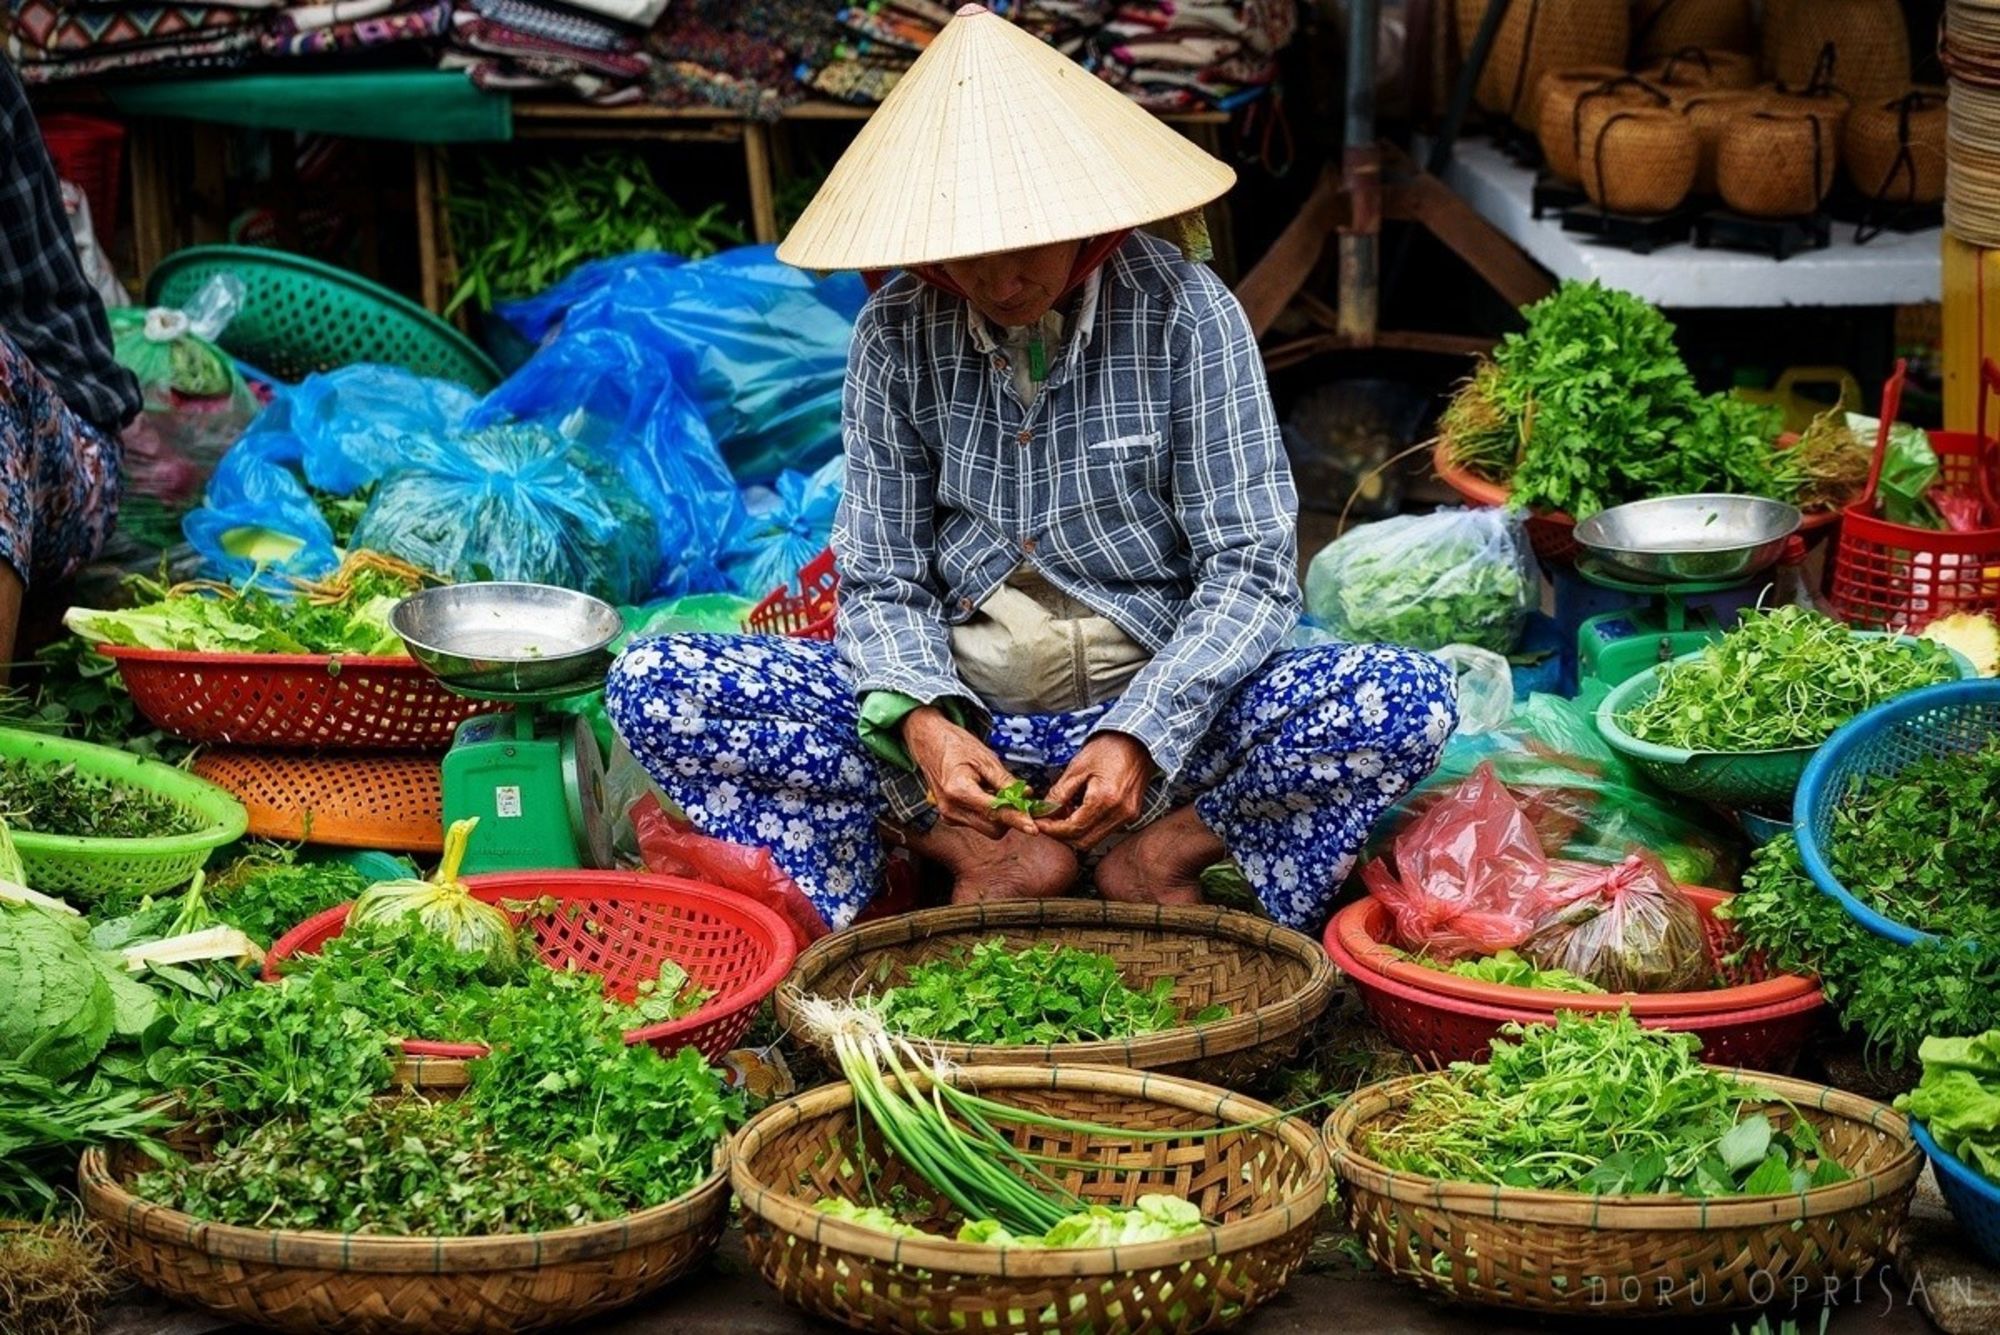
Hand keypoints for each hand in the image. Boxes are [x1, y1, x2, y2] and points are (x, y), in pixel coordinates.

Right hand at [902, 706, 1034, 837]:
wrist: (929, 743)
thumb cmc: (956, 746)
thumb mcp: (985, 758)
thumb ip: (1005, 780)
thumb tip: (1026, 795)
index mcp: (958, 790)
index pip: (994, 811)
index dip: (1016, 819)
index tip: (1033, 827)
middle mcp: (951, 809)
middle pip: (992, 828)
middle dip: (1009, 816)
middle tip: (1017, 797)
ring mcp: (948, 815)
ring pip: (986, 827)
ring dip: (998, 814)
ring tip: (993, 788)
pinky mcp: (950, 817)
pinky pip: (977, 822)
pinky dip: (988, 812)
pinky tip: (984, 793)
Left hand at [1038, 732, 1152, 850]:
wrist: (1139, 741)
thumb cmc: (1109, 748)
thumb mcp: (1078, 767)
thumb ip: (1060, 793)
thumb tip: (1044, 811)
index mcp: (1105, 799)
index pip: (1073, 829)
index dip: (1052, 829)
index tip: (1038, 823)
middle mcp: (1120, 813)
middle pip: (1084, 842)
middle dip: (1062, 835)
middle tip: (1047, 820)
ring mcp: (1128, 817)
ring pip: (1094, 839)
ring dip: (1075, 832)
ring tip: (1063, 812)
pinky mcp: (1131, 816)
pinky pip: (1105, 831)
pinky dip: (1088, 827)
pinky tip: (1079, 810)